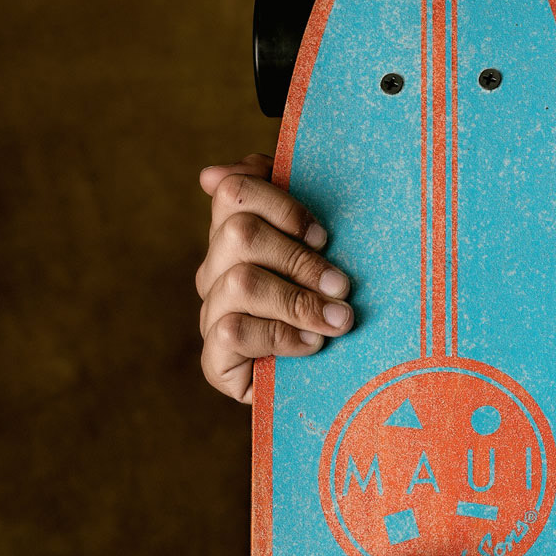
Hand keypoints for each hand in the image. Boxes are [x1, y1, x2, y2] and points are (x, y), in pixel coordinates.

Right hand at [196, 155, 354, 403]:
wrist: (337, 381)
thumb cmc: (333, 301)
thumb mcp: (324, 249)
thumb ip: (290, 200)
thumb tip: (212, 174)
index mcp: (236, 232)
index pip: (234, 191)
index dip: (279, 203)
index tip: (322, 233)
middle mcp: (217, 270)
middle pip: (239, 234)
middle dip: (301, 259)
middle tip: (343, 285)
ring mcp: (212, 314)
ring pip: (239, 282)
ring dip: (298, 300)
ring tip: (340, 319)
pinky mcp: (215, 360)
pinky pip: (232, 332)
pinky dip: (282, 336)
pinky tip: (313, 344)